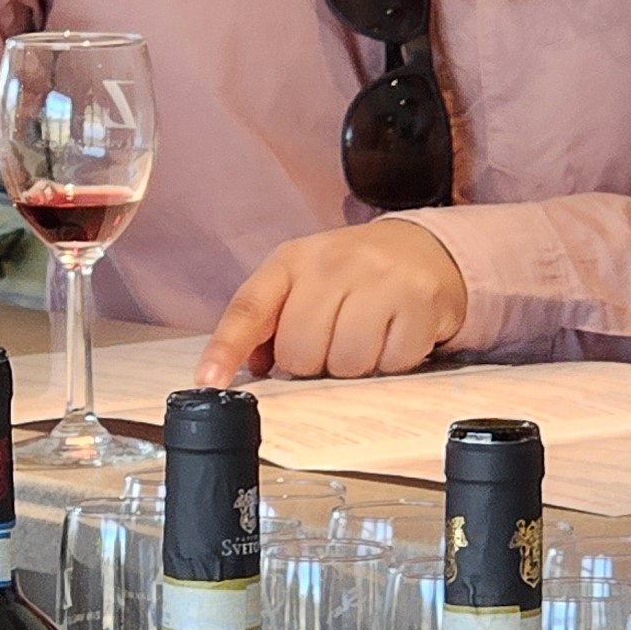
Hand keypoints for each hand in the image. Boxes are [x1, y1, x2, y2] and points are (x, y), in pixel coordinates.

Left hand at [196, 222, 468, 385]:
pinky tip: (394, 335)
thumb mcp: (302, 283)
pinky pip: (392, 363)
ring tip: (365, 339)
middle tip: (331, 343)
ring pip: (346, 363)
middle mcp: (332, 263)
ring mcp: (378, 278)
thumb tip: (250, 368)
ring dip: (354, 367)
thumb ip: (270, 323)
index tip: (209, 381)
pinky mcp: (419, 299)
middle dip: (313, 364)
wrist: (421, 248)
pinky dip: (393, 362)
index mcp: (291, 261)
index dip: (226, 348)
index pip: (250, 308)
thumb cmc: (351, 275)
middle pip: (300, 352)